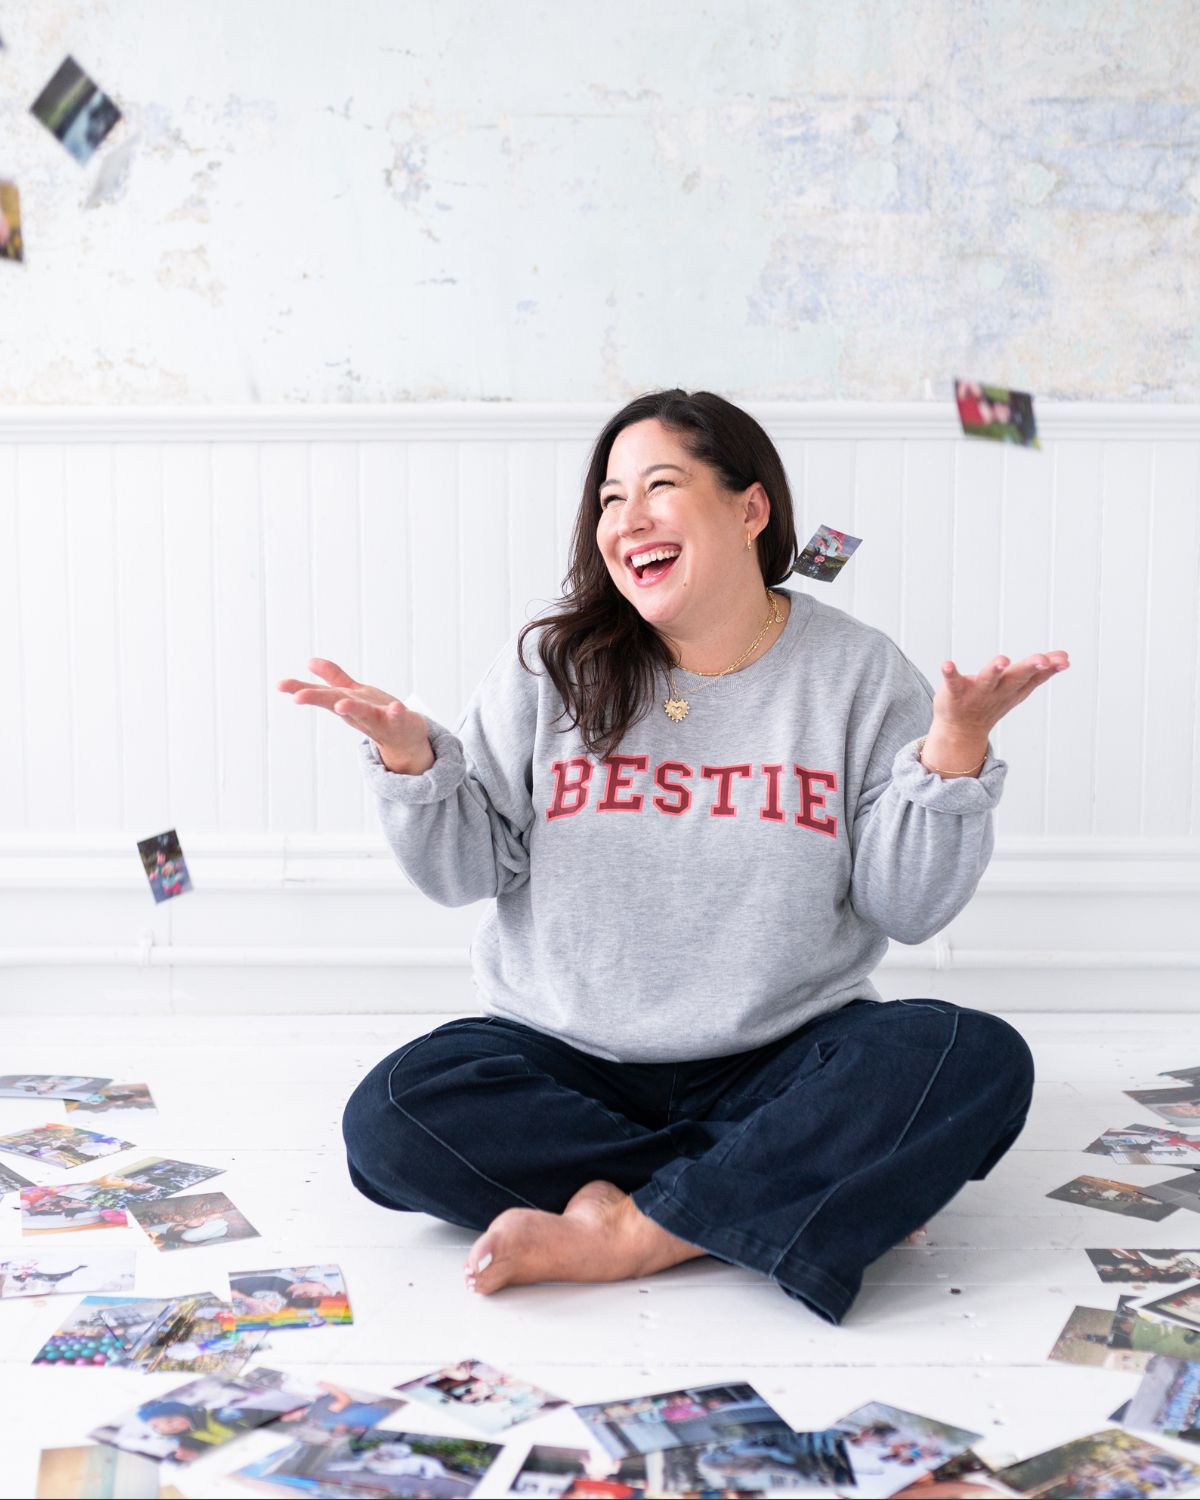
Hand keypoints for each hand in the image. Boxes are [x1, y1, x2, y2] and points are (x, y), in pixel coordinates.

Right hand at [277, 659, 433, 773]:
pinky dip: (397, 712)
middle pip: (336, 702)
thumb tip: (310, 661)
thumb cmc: (376, 714)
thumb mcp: (352, 693)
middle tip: (298, 697)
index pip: (321, 694)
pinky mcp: (400, 722)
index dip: (301, 689)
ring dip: (353, 708)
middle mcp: (358, 712)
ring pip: (364, 713)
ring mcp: (379, 719)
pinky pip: (398, 717)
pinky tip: (397, 707)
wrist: (405, 740)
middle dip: (318, 698)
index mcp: (345, 703)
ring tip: (341, 705)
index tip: (279, 685)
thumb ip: (333, 677)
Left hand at [932, 651, 1069, 736]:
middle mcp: (998, 691)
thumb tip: (1065, 656)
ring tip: (1003, 659)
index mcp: (1014, 687)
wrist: (961, 730)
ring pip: (988, 680)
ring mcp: (977, 693)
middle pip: (1016, 677)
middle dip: (1029, 667)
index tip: (1063, 660)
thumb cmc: (993, 701)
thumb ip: (1041, 672)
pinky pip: (953, 683)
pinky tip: (947, 664)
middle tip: (1042, 659)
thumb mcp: (1020, 688)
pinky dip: (950, 674)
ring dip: (995, 670)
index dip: (1049, 668)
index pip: (1034, 677)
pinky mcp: (955, 693)